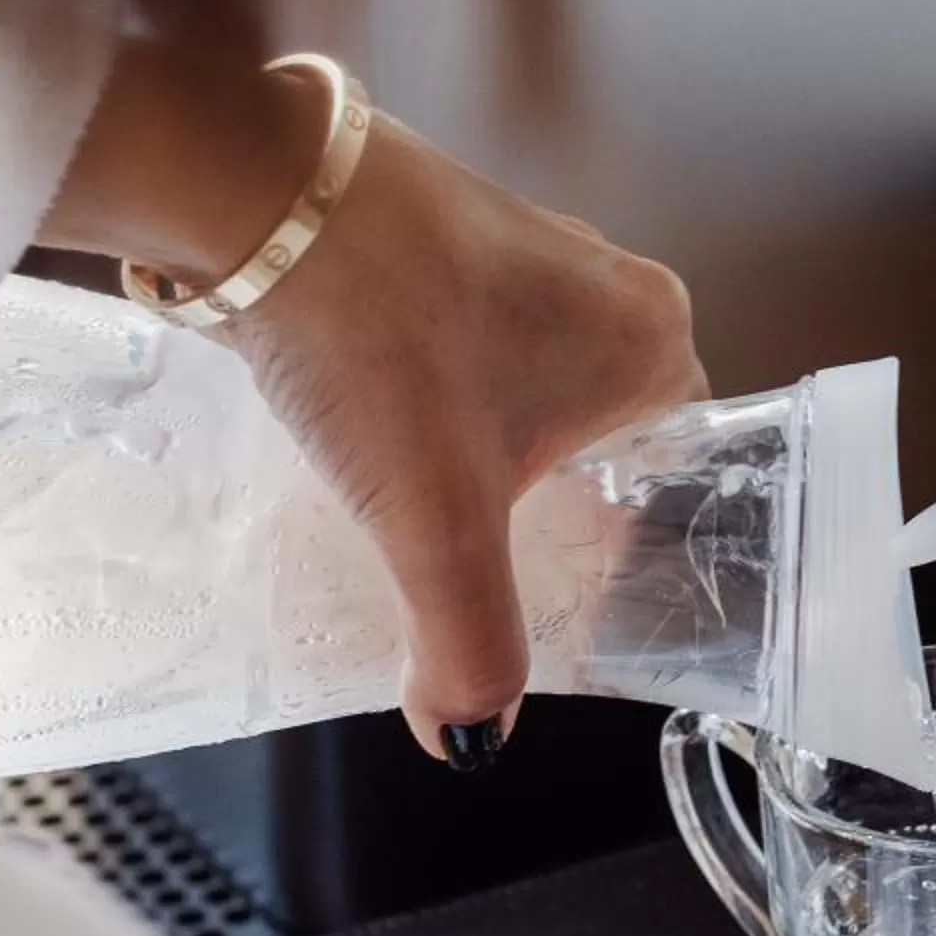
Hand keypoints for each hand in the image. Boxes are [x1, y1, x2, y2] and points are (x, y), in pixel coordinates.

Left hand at [230, 117, 702, 762]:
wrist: (259, 200)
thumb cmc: (379, 334)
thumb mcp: (436, 525)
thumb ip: (467, 646)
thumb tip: (469, 734)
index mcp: (653, 343)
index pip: (675, 472)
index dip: (620, 543)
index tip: (566, 592)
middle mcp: (610, 285)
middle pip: (597, 438)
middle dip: (542, 506)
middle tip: (481, 563)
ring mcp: (529, 252)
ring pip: (526, 387)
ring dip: (480, 449)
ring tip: (418, 506)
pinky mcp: (449, 237)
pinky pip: (467, 343)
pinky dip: (429, 396)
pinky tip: (371, 433)